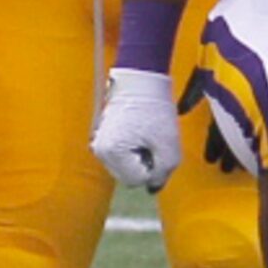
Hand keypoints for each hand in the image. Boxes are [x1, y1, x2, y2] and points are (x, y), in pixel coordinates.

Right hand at [92, 67, 181, 190]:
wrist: (140, 79)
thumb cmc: (155, 109)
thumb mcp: (168, 144)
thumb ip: (164, 172)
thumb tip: (153, 187)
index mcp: (111, 152)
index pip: (137, 180)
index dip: (154, 169)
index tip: (158, 146)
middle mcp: (99, 151)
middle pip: (128, 177)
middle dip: (145, 165)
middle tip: (153, 141)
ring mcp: (99, 144)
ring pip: (125, 168)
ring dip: (139, 159)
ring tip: (145, 135)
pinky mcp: (103, 138)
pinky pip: (121, 157)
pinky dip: (133, 151)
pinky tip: (139, 133)